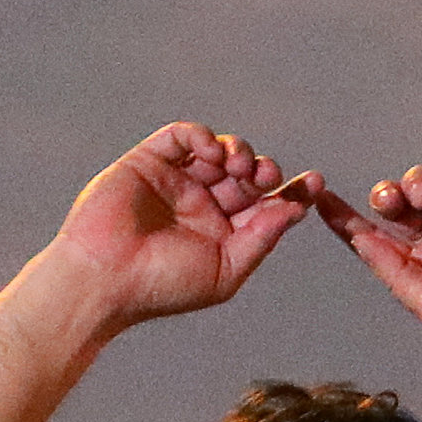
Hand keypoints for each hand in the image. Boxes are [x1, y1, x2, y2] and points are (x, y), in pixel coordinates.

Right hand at [42, 123, 313, 332]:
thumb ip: (262, 236)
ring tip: (239, 168)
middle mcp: (202, 204)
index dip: (293, 191)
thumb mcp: (227, 268)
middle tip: (265, 176)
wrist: (104, 280)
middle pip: (247, 174)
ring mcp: (175, 180)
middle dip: (264, 170)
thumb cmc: (163, 286)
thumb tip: (297, 209)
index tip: (316, 182)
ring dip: (239, 151)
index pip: (266, 203)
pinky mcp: (147, 161)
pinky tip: (213, 152)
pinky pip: (182, 136)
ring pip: (219, 151)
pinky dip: (203, 136)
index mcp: (223, 232)